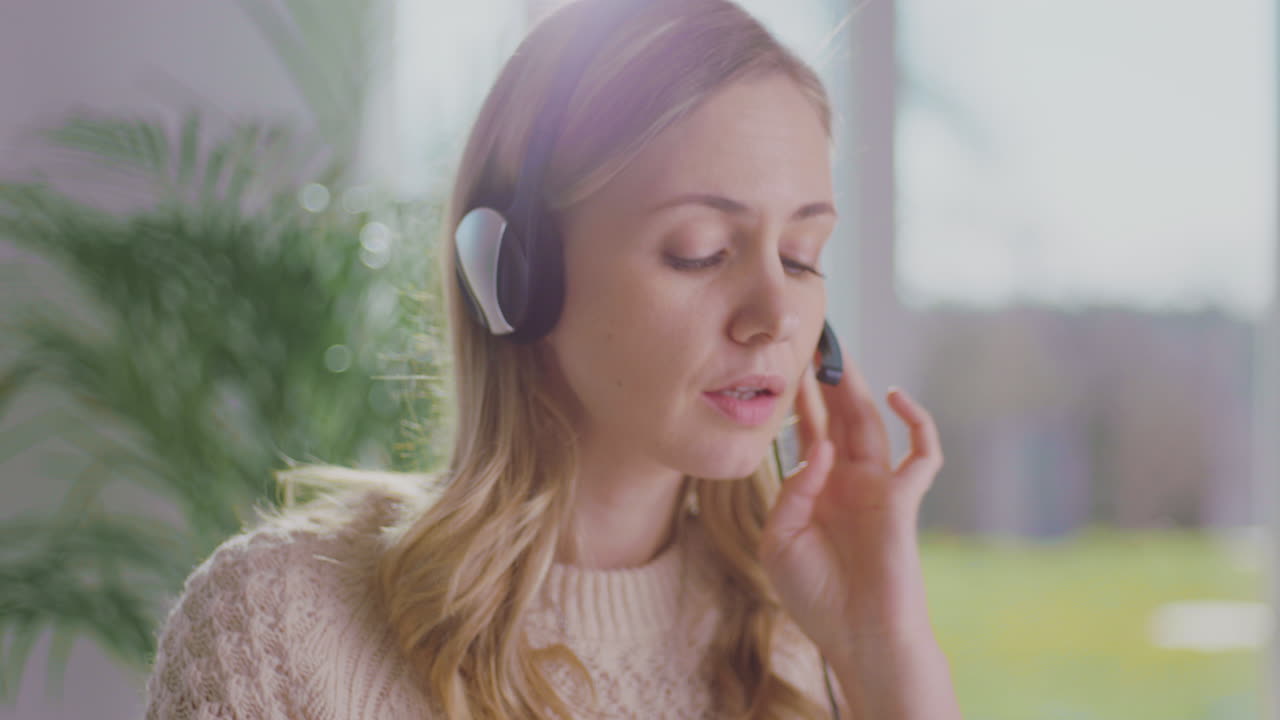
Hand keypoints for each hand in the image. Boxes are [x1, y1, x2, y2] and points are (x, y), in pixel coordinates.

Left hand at [759, 349, 943, 658]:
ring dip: (857, 388)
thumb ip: (792, 492)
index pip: (807, 430)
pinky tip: (896, 396)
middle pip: (838, 417)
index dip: (800, 397)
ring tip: (839, 353)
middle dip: (827, 379)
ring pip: (871, 424)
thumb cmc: (815, 596)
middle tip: (815, 339)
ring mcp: (877, 487)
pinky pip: (921, 453)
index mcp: (815, 490)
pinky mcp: (904, 500)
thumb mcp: (779, 542)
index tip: (786, 362)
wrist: (857, 637)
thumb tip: (819, 450)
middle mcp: (847, 481)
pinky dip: (917, 422)